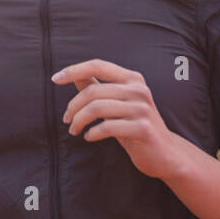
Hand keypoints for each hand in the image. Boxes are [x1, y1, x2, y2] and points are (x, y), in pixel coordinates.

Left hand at [54, 59, 185, 179]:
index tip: (55, 79)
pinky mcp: (142, 128)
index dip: (74, 70)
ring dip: (79, 121)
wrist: (164, 153)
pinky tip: (89, 137)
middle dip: (73, 107)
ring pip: (97, 109)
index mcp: (133, 79)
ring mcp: (142, 109)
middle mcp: (139, 90)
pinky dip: (92, 133)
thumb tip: (75, 75)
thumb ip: (99, 87)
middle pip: (93, 91)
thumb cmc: (136, 126)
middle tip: (66, 120)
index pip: (98, 65)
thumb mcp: (117, 103)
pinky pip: (107, 127)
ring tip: (75, 130)